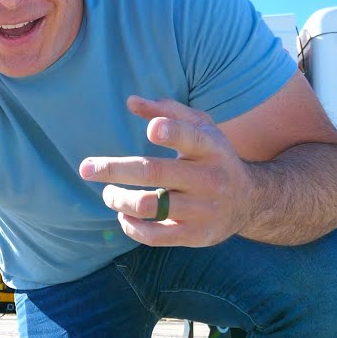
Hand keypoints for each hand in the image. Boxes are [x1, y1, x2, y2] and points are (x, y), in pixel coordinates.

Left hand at [79, 96, 254, 246]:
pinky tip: (123, 215)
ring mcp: (203, 209)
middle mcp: (209, 178)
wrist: (251, 201)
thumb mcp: (202, 127)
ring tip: (108, 194)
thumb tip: (131, 102)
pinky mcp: (196, 235)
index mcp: (211, 147)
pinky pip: (154, 235)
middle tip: (85, 168)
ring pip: (149, 206)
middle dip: (114, 169)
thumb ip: (168, 111)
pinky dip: (130, 226)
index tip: (151, 129)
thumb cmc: (214, 157)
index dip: (172, 132)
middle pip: (155, 172)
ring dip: (118, 200)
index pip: (192, 137)